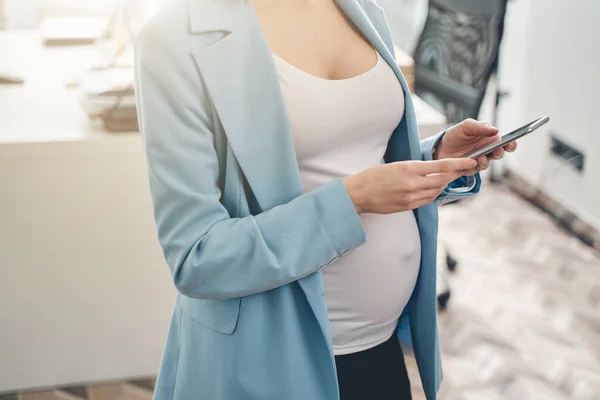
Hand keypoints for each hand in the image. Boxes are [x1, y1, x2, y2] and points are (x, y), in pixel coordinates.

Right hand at [342, 158, 476, 213]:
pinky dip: (434, 193)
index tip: (470, 161)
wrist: (359, 194)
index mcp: (409, 168)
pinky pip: (428, 200)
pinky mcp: (408, 206)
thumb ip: (414, 168)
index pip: (441, 166)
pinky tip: (435, 189)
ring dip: (445, 184)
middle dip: (456, 174)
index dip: (458, 164)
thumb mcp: (395, 165)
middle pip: (443, 179)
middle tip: (465, 169)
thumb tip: (431, 170)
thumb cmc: (373, 176)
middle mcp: (413, 183)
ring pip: (437, 190)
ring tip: (451, 178)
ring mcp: (411, 197)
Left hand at [433, 119, 516, 174]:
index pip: (504, 142)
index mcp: (488, 139)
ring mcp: (478, 161)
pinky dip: (474, 166)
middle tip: (497, 150)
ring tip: (480, 157)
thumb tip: (495, 130)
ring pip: (487, 163)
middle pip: (498, 154)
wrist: (439, 147)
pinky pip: (474, 170)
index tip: (511, 144)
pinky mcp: (469, 169)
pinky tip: (471, 162)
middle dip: (499, 152)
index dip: (510, 144)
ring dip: (485, 161)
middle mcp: (486, 151)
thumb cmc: (454, 135)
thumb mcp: (466, 126)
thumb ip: (480, 127)